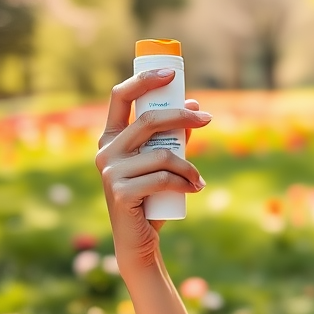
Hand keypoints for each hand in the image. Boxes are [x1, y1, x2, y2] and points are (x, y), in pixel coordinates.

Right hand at [96, 69, 211, 262]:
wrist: (139, 240)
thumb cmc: (152, 197)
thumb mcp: (161, 162)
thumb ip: (172, 136)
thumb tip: (194, 105)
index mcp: (111, 138)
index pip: (120, 96)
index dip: (144, 80)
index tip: (171, 73)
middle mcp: (105, 150)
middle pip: (149, 120)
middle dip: (182, 117)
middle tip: (208, 119)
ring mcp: (110, 171)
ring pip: (163, 154)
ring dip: (189, 166)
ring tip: (198, 179)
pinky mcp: (120, 192)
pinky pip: (163, 178)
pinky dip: (185, 183)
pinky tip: (194, 190)